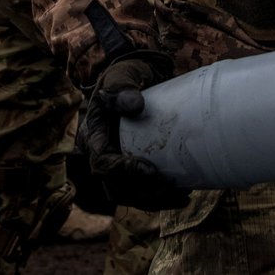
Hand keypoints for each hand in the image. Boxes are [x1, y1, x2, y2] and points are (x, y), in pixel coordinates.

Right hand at [76, 51, 190, 210]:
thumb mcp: (122, 75)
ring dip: (154, 201)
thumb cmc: (127, 74)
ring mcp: (115, 163)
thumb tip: (135, 105)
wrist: (136, 77)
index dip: (124, 170)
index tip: (150, 170)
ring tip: (182, 196)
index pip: (102, 162)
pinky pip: (140, 192)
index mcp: (92, 135)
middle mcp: (100, 154)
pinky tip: (182, 195)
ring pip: (128, 195)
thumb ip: (124, 87)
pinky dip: (159, 198)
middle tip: (170, 187)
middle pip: (115, 187)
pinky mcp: (131, 167)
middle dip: (143, 193)